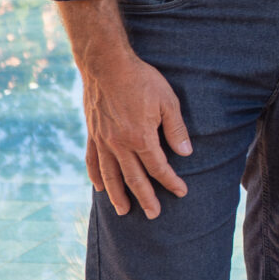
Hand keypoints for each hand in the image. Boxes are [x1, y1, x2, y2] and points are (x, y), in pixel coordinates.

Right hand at [78, 43, 190, 218]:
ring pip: (111, 175)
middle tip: (154, 214)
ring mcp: (102, 140)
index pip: (158, 167)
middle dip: (146, 197)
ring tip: (124, 211)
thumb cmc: (142, 80)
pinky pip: (92, 160)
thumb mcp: (168, 101)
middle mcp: (119, 144)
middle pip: (134, 178)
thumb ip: (175, 129)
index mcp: (141, 138)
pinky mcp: (92, 134)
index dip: (171, 181)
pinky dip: (96, 176)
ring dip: (118, 195)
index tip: (182, 192)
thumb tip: (186, 153)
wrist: (107, 65)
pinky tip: (100, 187)